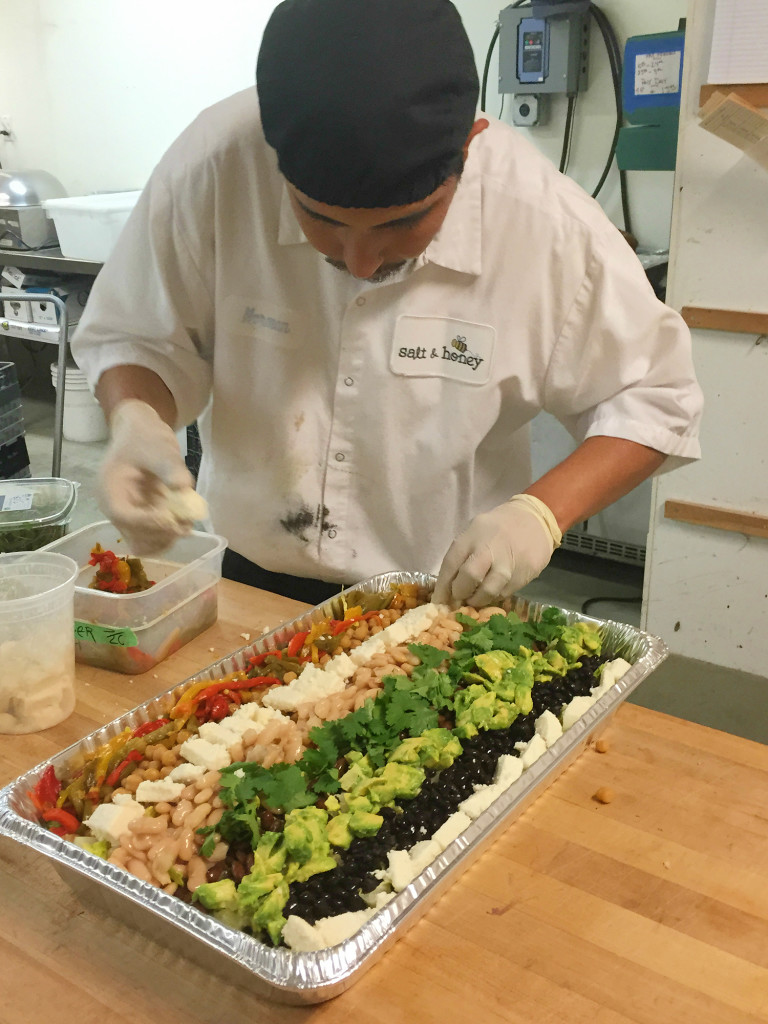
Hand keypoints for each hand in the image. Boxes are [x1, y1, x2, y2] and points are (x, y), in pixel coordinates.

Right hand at [99, 399, 201, 555]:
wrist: (142, 434)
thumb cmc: (145, 438)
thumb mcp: (158, 447)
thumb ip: (170, 467)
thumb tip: (183, 486)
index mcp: (110, 490)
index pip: (123, 516)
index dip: (148, 523)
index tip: (172, 519)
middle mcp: (115, 508)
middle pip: (133, 537)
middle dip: (161, 534)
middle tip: (186, 524)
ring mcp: (129, 515)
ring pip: (144, 544)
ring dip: (166, 539)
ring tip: (187, 524)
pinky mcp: (142, 518)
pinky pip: (153, 537)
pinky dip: (169, 535)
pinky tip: (183, 522)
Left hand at [433, 494, 561, 606]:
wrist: (535, 519)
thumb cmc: (498, 527)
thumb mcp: (475, 531)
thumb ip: (463, 555)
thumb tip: (449, 586)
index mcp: (471, 536)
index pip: (450, 564)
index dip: (442, 586)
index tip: (439, 601)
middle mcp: (488, 549)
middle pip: (468, 577)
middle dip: (460, 593)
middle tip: (460, 598)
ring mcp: (507, 563)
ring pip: (488, 591)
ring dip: (478, 600)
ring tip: (475, 599)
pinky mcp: (522, 574)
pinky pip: (504, 593)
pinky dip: (495, 597)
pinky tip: (493, 592)